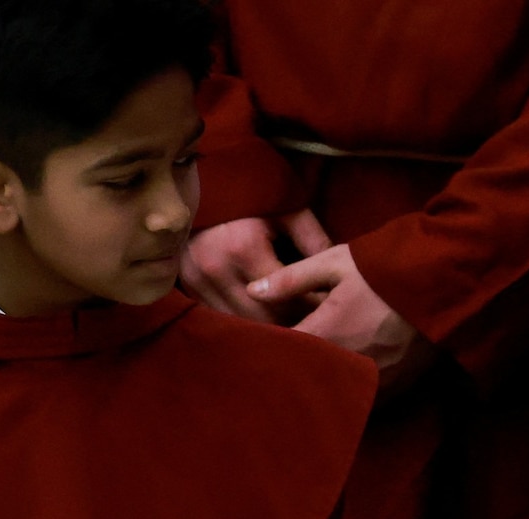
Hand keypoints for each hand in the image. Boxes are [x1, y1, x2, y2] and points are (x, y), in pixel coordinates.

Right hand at [181, 209, 332, 322]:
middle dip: (291, 321)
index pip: (285, 297)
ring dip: (266, 325)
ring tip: (291, 322)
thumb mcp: (286, 208)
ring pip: (240, 320)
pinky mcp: (187, 284)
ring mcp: (196, 278)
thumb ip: (313, 239)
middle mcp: (216, 267)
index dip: (309, 307)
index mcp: (243, 246)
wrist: (201, 184)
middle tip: (314, 322)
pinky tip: (262, 316)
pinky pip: (220, 315)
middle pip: (262, 316)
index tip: (328, 309)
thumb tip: (341, 273)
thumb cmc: (250, 194)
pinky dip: (243, 319)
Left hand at [250, 245, 435, 391]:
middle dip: (288, 374)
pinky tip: (338, 385)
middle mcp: (346, 363)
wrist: (447, 283)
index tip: (254, 349)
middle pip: (302, 380)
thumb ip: (292, 280)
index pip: (281, 352)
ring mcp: (372, 379)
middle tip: (271, 371)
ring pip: (332, 394)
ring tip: (304, 381)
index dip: (264, 351)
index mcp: (326, 332)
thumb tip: (251, 291)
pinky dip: (346, 393)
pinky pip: (360, 399)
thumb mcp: (336, 262)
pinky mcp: (394, 386)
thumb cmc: (388, 267)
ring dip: (317, 387)